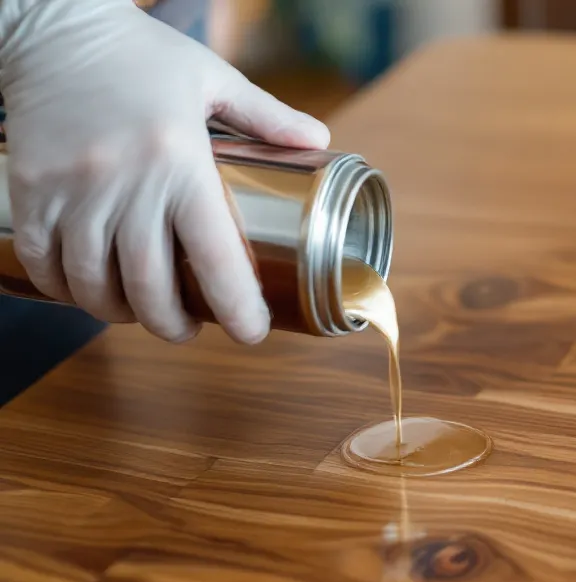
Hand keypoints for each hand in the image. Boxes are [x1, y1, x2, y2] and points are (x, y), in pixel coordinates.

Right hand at [0, 0, 328, 342]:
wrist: (53, 26)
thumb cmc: (140, 54)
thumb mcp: (213, 78)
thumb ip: (268, 115)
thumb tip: (320, 141)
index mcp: (181, 162)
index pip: (215, 257)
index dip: (236, 307)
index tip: (250, 332)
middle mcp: (126, 182)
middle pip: (150, 285)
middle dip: (173, 324)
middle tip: (188, 330)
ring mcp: (73, 189)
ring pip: (94, 282)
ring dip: (120, 313)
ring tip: (141, 315)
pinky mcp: (31, 189)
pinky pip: (44, 261)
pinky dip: (65, 289)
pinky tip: (87, 294)